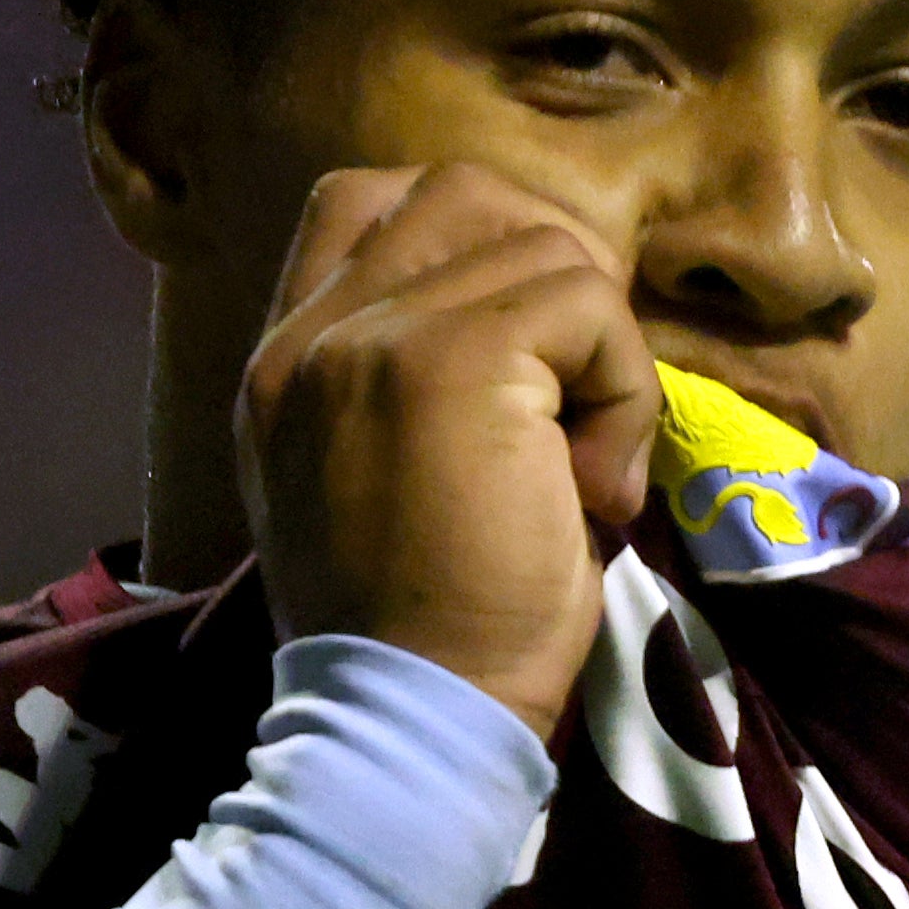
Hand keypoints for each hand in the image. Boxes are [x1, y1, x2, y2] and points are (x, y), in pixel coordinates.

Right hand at [235, 160, 653, 736]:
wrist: (414, 717)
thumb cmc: (424, 633)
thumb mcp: (381, 486)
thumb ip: (405, 386)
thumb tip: (545, 314)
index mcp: (283, 364)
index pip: (358, 204)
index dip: (469, 240)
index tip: (525, 349)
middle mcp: (312, 335)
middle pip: (462, 192)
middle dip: (553, 267)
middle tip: (580, 388)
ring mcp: (375, 337)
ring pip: (546, 249)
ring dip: (601, 357)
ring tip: (583, 471)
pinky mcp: (457, 359)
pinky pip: (589, 307)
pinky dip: (625, 394)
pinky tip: (594, 490)